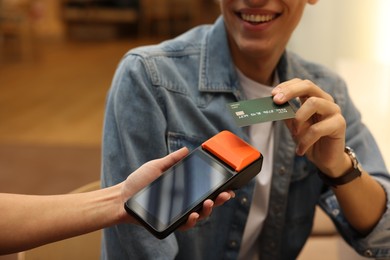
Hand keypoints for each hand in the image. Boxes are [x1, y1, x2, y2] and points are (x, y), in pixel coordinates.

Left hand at [120, 147, 234, 226]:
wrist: (122, 197)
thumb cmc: (138, 182)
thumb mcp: (156, 167)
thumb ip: (172, 160)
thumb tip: (186, 150)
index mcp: (183, 189)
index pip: (204, 190)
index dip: (218, 190)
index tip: (228, 187)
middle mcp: (183, 202)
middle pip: (207, 204)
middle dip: (219, 200)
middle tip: (225, 195)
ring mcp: (178, 214)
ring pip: (199, 216)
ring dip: (207, 211)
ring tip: (208, 203)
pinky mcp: (170, 223)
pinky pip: (184, 225)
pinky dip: (191, 221)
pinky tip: (193, 215)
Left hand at [272, 78, 348, 176]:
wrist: (325, 159)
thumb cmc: (310, 140)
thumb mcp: (294, 126)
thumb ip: (287, 114)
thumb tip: (273, 104)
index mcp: (315, 98)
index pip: (301, 83)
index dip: (287, 86)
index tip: (273, 94)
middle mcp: (326, 101)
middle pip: (308, 86)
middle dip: (290, 91)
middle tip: (277, 101)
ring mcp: (334, 111)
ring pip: (314, 103)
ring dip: (298, 118)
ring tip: (294, 133)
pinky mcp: (339, 124)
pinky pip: (317, 128)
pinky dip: (305, 140)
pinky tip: (300, 150)